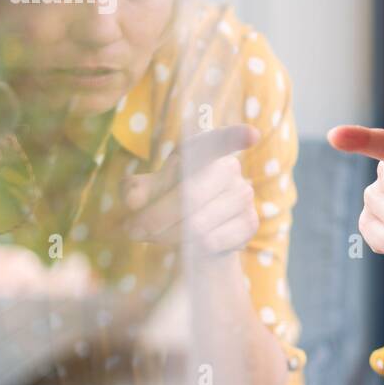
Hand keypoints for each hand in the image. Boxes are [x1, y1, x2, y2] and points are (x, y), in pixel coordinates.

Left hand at [120, 124, 260, 255]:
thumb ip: (134, 189)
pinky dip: (189, 247)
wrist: (191, 231)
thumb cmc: (165, 199)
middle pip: (191, 195)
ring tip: (154, 236)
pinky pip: (212, 241)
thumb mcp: (144, 190)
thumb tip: (134, 200)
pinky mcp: (249, 223)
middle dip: (155, 217)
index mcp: (202, 149)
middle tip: (132, 229)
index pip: (219, 141)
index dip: (235, 137)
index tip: (251, 136)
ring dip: (167, 235)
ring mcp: (243, 195)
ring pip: (198, 224)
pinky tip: (183, 244)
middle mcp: (228, 168)